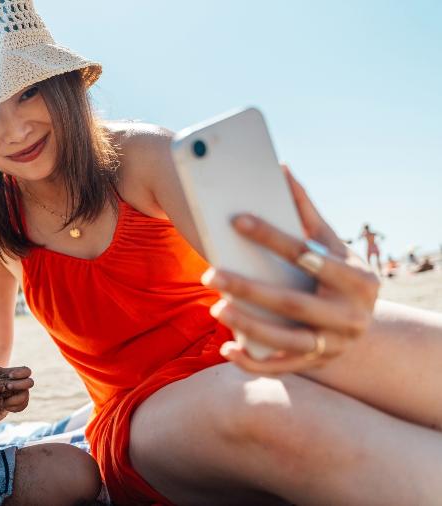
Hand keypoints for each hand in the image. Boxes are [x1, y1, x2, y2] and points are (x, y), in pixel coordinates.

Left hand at [0, 365, 33, 422]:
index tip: (10, 376)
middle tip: (7, 387)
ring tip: (2, 400)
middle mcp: (23, 384)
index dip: (21, 373)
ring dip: (14, 398)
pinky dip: (13, 407)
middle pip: (30, 382)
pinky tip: (4, 406)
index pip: (26, 371)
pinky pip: (22, 406)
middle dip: (19, 385)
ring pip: (25, 396)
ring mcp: (22, 394)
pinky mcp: (20, 405)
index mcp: (18, 374)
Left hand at [203, 166, 379, 373]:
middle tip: (210, 275)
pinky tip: (224, 348)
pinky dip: (251, 361)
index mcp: (357, 279)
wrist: (361, 324)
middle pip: (293, 303)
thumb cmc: (337, 273)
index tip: (236, 221)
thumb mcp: (331, 246)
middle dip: (249, 289)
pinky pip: (280, 367)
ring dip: (247, 326)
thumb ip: (306, 214)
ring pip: (286, 340)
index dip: (271, 236)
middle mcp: (350, 316)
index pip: (307, 255)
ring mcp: (334, 345)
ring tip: (215, 308)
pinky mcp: (316, 366)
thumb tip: (282, 169)